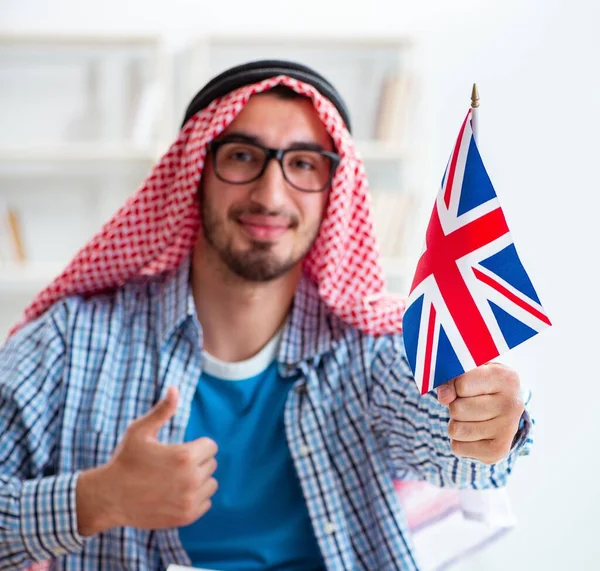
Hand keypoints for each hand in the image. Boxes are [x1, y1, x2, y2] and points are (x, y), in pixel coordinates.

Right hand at [77, 387, 217, 534]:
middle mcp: (191, 479)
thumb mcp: (140, 431)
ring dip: (199, 480)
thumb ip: (162, 410)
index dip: (196, 446)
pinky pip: (206, 502)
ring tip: (176, 479)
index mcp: (185, 456)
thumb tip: (175, 388)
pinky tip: (177, 494)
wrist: (109, 497)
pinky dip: (196, 498)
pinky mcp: (186, 516)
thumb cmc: (125, 460)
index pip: (211, 446)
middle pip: (211, 464)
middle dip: (197, 462)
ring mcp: (189, 500)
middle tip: (173, 466)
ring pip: (211, 484)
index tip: (180, 450)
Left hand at [436, 363, 523, 464]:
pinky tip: (473, 431)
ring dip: (455, 423)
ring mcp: (509, 429)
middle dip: (454, 406)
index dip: (453, 386)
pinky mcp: (499, 450)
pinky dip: (458, 440)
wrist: (502, 405)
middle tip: (467, 403)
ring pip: (455, 430)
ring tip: (470, 417)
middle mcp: (513, 404)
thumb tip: (444, 397)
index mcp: (505, 377)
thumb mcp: (466, 371)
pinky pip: (457, 447)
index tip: (462, 386)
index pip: (461, 385)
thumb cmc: (479, 383)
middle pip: (457, 409)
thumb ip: (450, 377)